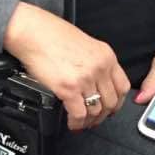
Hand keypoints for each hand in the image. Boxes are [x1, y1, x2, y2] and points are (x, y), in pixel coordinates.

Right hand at [4, 2, 130, 130]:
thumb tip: (95, 81)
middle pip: (111, 102)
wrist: (31, 31)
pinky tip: (72, 123)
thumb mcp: (84, 44)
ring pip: (96, 111)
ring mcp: (85, 79)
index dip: (117, 102)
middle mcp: (99, 67)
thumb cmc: (50, 34)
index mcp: (105, 55)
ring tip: (82, 123)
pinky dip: (77, 123)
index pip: (122, 87)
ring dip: (89, 121)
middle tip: (95, 119)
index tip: (111, 108)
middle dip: (103, 115)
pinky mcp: (68, 88)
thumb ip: (94, 62)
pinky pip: (79, 114)